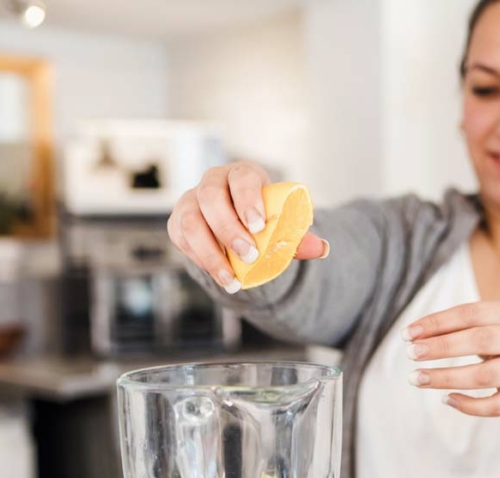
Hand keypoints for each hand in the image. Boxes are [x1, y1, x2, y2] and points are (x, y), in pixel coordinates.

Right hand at [167, 161, 327, 292]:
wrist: (237, 225)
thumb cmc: (261, 219)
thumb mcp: (281, 224)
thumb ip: (298, 236)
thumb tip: (321, 248)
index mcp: (243, 174)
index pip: (242, 178)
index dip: (248, 200)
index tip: (258, 226)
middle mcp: (213, 182)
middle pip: (211, 198)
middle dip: (229, 229)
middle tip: (249, 256)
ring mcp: (191, 200)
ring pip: (191, 222)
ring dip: (211, 253)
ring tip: (232, 280)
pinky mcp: (179, 222)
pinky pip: (182, 239)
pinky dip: (201, 259)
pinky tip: (221, 274)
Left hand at [403, 301, 499, 416]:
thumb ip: (465, 326)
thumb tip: (417, 336)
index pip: (470, 313)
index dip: (438, 322)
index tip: (409, 333)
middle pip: (479, 341)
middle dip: (441, 347)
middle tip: (411, 354)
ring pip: (484, 376)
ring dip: (446, 377)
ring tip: (417, 378)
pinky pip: (496, 406)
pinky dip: (469, 405)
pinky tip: (448, 399)